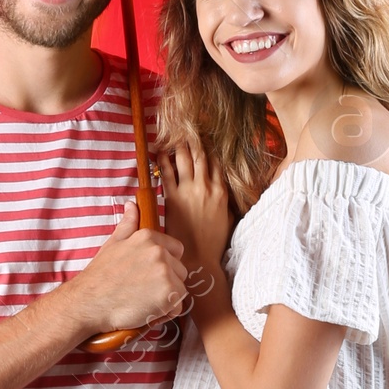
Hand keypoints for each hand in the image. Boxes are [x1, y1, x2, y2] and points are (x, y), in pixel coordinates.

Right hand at [66, 199, 189, 335]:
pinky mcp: (169, 294)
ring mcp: (165, 272)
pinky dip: (166, 312)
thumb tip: (132, 205)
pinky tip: (147, 310)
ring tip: (144, 301)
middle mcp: (159, 252)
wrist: (89, 302)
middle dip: (167, 282)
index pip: (176, 250)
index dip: (166, 265)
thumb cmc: (99, 276)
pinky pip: (178, 306)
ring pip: (180, 288)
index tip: (149, 275)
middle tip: (143, 291)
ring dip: (166, 298)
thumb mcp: (113, 243)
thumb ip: (128, 224)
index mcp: (148, 238)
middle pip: (180, 271)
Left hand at [156, 142, 230, 286]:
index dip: (210, 148)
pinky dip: (163, 161)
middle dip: (195, 141)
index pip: (216, 162)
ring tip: (175, 135)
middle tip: (188, 129)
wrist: (200, 258)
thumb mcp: (229, 219)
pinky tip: (160, 152)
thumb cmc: (214, 242)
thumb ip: (227, 202)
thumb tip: (225, 192)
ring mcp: (189, 191)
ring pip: (185, 160)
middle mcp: (206, 187)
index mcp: (221, 191)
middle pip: (201, 156)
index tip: (204, 138)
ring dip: (180, 146)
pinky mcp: (173, 198)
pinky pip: (167, 174)